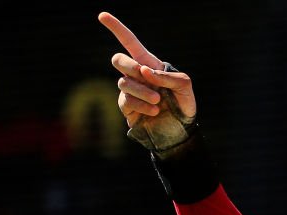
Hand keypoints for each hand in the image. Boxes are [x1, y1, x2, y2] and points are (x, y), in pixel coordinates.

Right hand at [99, 12, 197, 155]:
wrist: (181, 127)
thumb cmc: (184, 102)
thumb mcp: (184, 85)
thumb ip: (167, 76)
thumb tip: (144, 71)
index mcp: (148, 63)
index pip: (130, 42)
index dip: (116, 28)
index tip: (102, 15)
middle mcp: (136, 75)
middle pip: (118, 60)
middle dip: (130, 66)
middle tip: (145, 76)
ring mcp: (129, 90)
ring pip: (124, 83)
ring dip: (142, 91)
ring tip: (158, 101)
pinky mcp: (126, 107)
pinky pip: (126, 100)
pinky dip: (141, 105)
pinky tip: (154, 111)